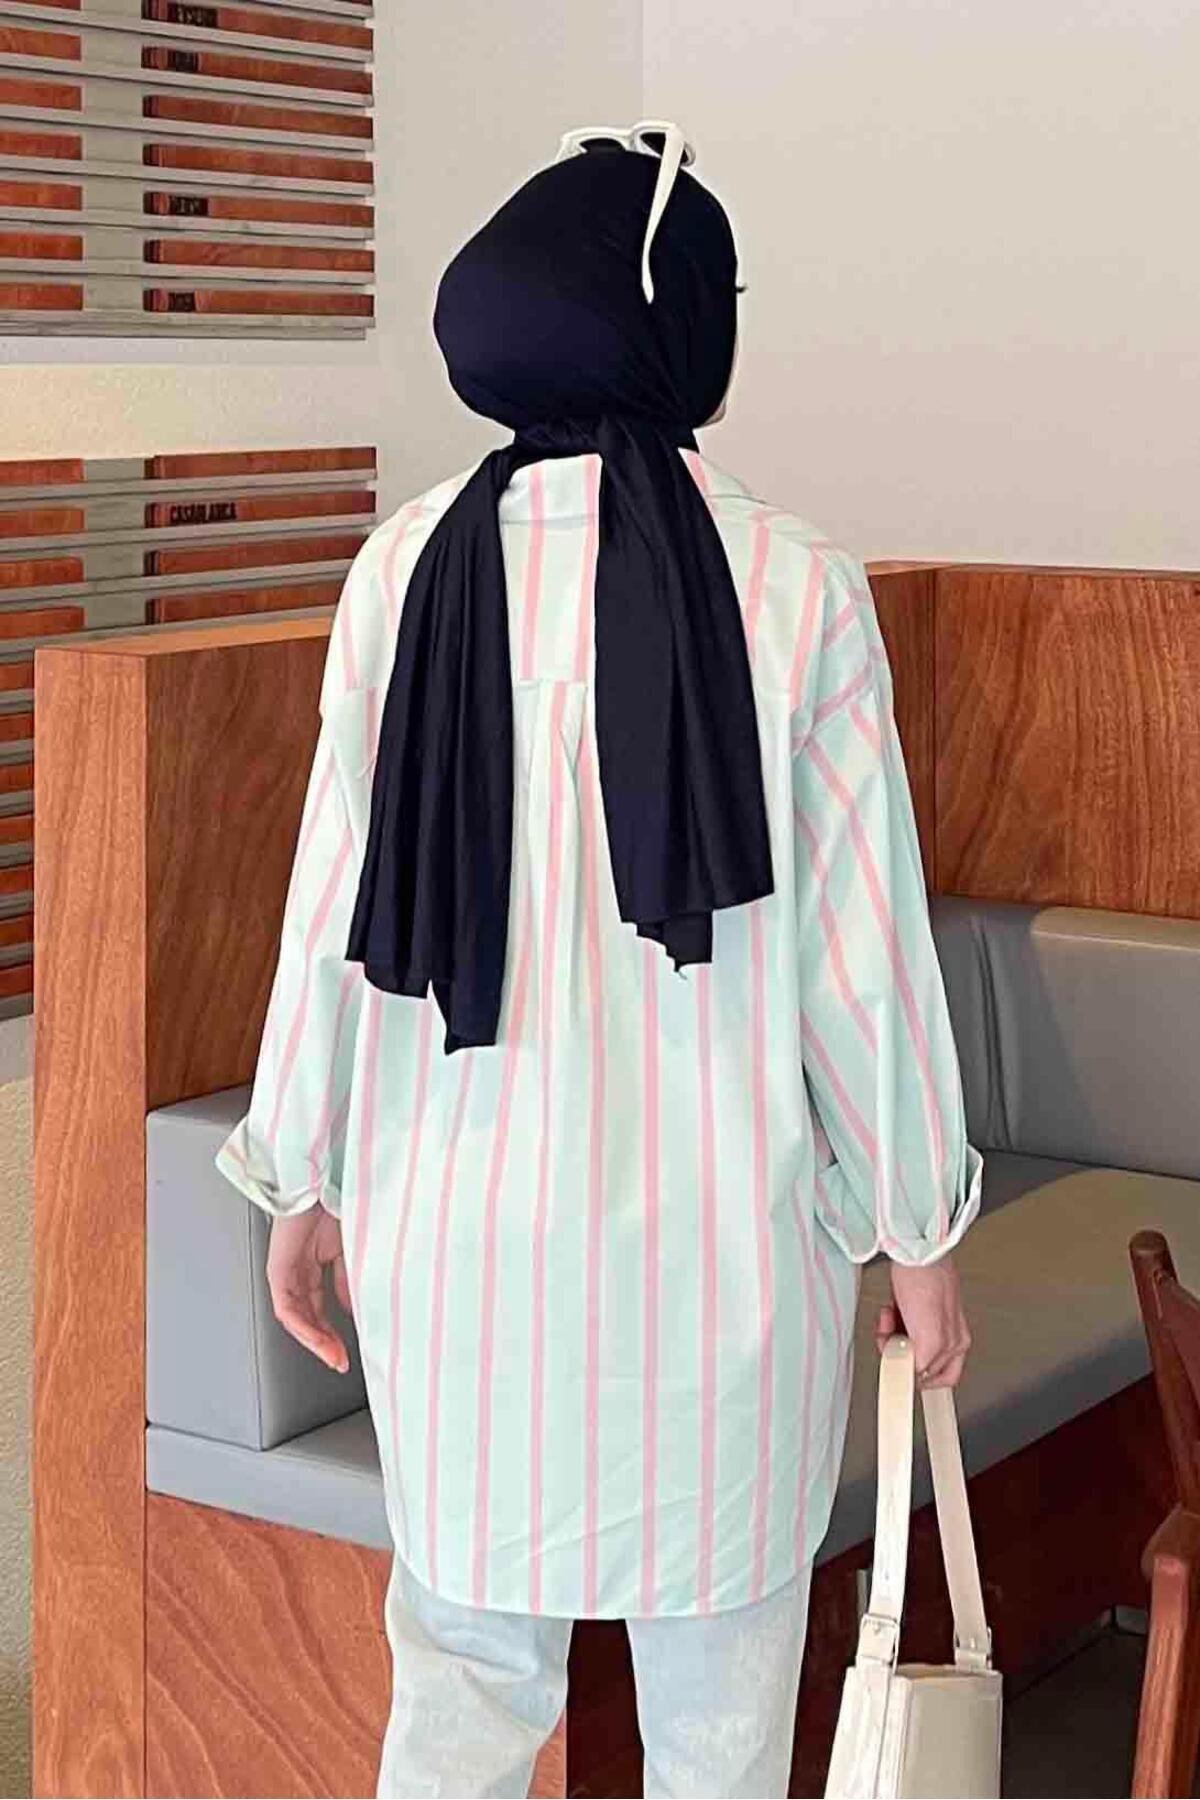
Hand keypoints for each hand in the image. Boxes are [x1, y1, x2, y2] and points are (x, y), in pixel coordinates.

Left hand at [266, 1204, 352, 1372]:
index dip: (334, 1333)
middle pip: (308, 1318)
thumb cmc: (334, 1206)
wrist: (322, 1183)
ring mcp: (285, 1273)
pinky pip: (287, 1309)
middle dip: (325, 1344)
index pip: (320, 1309)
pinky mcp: (278, 1272)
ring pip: (296, 1319)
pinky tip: (319, 1338)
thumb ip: (346, 1282)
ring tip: (333, 1356)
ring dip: (315, 1341)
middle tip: (340, 1361)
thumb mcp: (348, 1251)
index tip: (347, 1352)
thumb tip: (352, 1311)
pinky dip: (303, 1327)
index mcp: (313, 1265)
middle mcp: (297, 1272)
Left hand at [875, 1256, 970, 1389]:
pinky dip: (889, 1320)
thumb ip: (925, 1362)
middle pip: (919, 1361)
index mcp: (958, 1343)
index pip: (942, 1379)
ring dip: (891, 1334)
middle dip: (901, 1352)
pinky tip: (889, 1310)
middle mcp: (948, 1333)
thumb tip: (914, 1376)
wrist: (913, 1249)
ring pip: (906, 1343)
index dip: (919, 1379)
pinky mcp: (914, 1305)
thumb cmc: (925, 1280)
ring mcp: (929, 1318)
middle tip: (890, 1341)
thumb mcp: (930, 1335)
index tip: (902, 1376)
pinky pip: (897, 1325)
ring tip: (888, 1320)